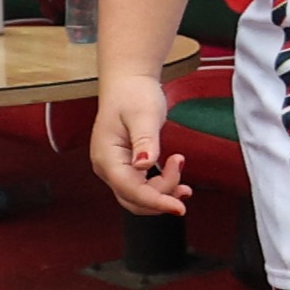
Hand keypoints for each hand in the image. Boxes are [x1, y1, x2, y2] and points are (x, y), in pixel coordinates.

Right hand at [89, 74, 190, 217]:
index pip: (131, 190)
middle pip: (134, 199)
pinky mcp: (126, 166)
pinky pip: (142, 186)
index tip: (180, 208)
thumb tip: (144, 165)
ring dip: (163, 192)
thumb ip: (145, 140)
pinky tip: (176, 176)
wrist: (128, 82)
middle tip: (182, 166)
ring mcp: (115, 169)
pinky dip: (160, 186)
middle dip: (162, 195)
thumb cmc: (133, 94)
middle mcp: (107, 168)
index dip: (156, 201)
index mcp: (107, 157)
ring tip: (180, 165)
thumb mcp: (144, 114)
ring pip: (138, 196)